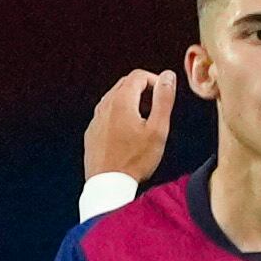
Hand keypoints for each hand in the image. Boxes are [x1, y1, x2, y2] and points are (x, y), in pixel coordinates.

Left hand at [82, 68, 171, 185]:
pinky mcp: (92, 132)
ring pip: (114, 98)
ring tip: (146, 121)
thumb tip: (168, 76)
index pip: (138, 76)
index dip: (155, 80)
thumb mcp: (158, 129)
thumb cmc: (134, 160)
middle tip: (157, 107)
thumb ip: (164, 99)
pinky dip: (120, 114)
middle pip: (125, 84)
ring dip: (132, 102)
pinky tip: (129, 133)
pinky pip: (106, 114)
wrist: (108, 185)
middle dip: (144, 89)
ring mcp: (96, 119)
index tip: (164, 94)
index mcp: (121, 101)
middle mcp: (104, 106)